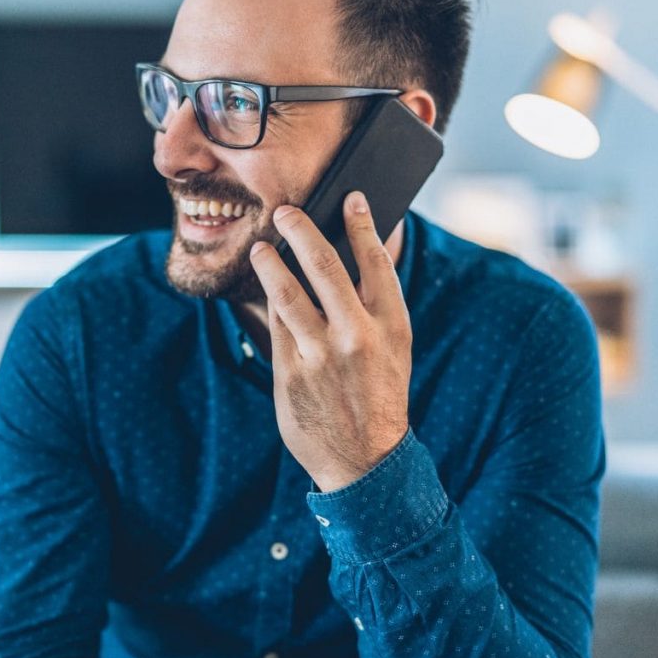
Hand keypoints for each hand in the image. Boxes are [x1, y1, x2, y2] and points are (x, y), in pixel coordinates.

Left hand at [249, 191, 412, 491]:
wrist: (365, 459)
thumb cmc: (380, 396)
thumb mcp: (395, 351)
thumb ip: (376, 308)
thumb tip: (350, 257)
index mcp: (392, 326)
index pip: (376, 261)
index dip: (362, 224)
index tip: (351, 198)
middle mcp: (357, 335)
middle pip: (323, 266)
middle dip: (301, 230)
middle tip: (285, 211)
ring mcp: (320, 353)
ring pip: (287, 291)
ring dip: (270, 262)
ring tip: (261, 248)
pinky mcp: (290, 371)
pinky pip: (275, 325)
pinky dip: (270, 302)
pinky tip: (265, 289)